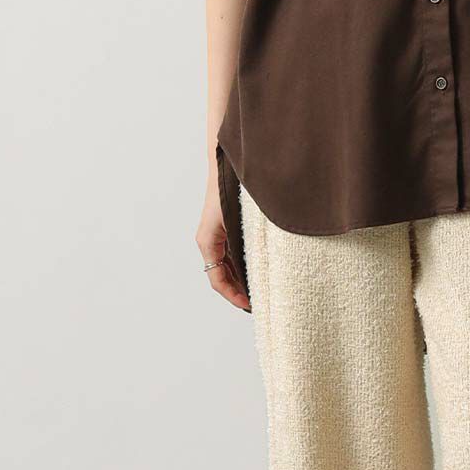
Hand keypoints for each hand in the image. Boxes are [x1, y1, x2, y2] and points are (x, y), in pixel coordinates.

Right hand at [198, 179, 250, 310]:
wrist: (228, 163)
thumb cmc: (230, 188)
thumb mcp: (236, 220)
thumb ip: (242, 245)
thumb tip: (256, 272)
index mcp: (208, 242)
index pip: (217, 280)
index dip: (233, 296)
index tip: (250, 305)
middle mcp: (209, 241)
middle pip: (222, 276)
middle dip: (239, 292)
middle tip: (260, 304)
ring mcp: (216, 236)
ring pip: (228, 267)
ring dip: (242, 280)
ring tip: (262, 291)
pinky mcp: (225, 229)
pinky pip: (232, 255)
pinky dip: (244, 266)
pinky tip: (260, 270)